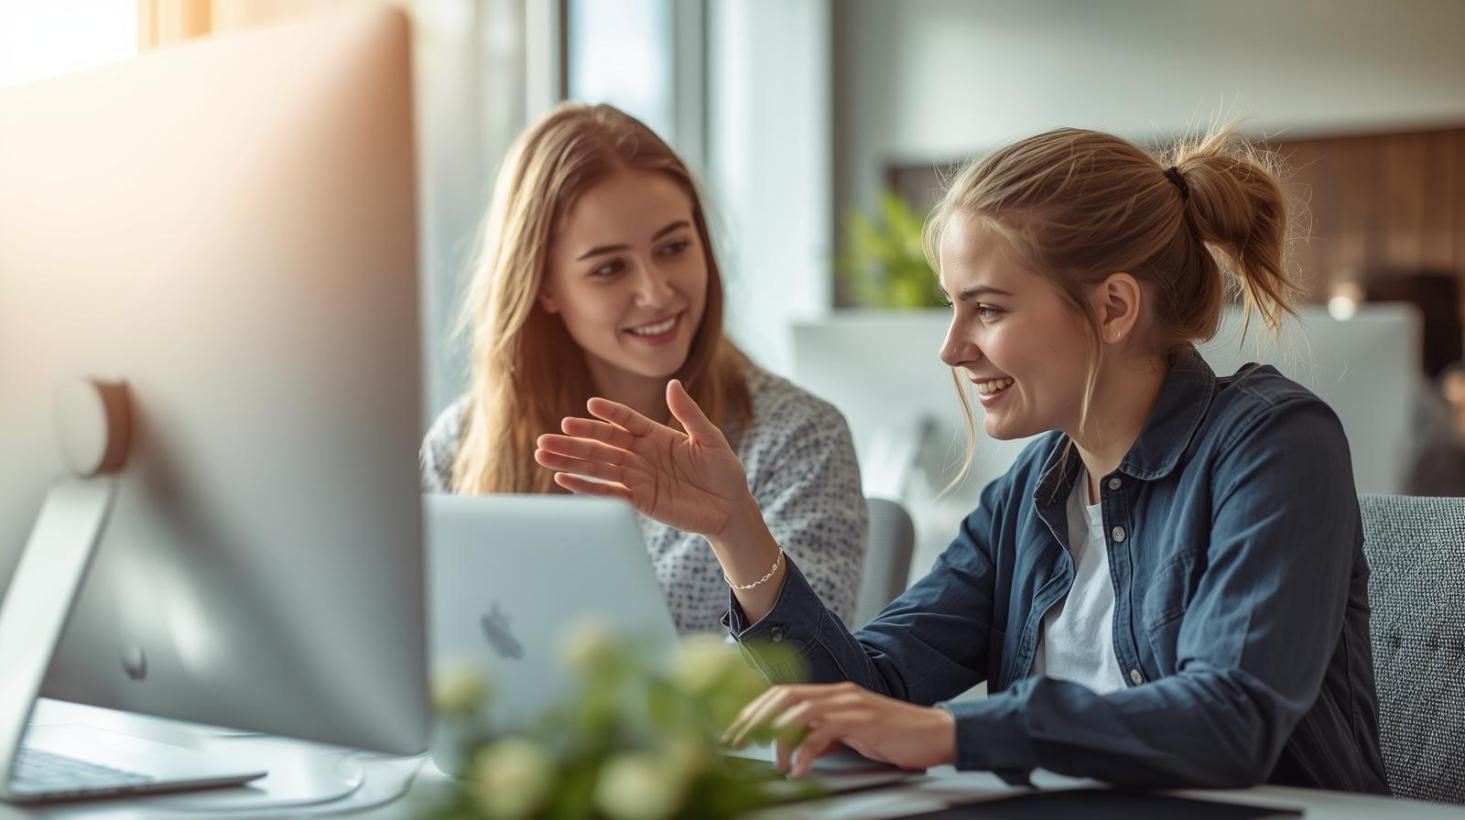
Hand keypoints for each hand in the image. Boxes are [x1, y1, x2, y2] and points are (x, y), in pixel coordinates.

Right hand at [535, 379, 751, 536]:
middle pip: (602, 444)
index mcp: (656, 435)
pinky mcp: (639, 500)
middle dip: (575, 440)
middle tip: (547, 436)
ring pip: (598, 467)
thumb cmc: (724, 471)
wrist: (732, 508)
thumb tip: (672, 384)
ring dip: (571, 461)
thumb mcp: (710, 438)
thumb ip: (689, 413)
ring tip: (543, 454)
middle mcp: (641, 455)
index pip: (626, 421)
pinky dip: (585, 486)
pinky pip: (608, 491)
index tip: (590, 405)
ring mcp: (638, 477)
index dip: (609, 414)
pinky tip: (563, 478)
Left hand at [721, 682, 956, 777]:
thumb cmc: (898, 736)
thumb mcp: (855, 734)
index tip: (734, 729)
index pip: (783, 693)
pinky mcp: (863, 721)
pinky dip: (806, 752)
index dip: (754, 709)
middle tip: (734, 741)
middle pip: (783, 696)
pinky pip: (824, 732)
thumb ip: (828, 734)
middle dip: (753, 718)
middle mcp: (838, 694)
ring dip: (778, 737)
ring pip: (799, 710)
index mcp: (834, 694)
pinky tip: (800, 770)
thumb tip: (804, 747)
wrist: (937, 733)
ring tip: (774, 763)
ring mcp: (850, 705)